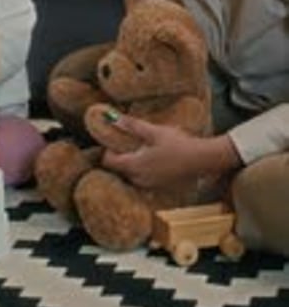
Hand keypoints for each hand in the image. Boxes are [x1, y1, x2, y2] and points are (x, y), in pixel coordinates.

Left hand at [102, 115, 240, 188]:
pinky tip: (154, 159)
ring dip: (132, 164)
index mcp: (134, 165)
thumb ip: (132, 125)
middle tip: (126, 143)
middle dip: (120, 157)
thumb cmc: (178, 145)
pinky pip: (144, 179)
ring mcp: (150, 185)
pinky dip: (144, 170)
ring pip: (132, 175)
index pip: (108, 162)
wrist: (201, 160)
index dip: (107, 150)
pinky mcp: (159, 187)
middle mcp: (139, 179)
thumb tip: (114, 119)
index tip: (111, 141)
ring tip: (142, 149)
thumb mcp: (153, 131)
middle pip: (119, 170)